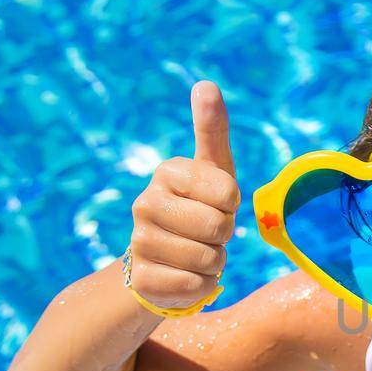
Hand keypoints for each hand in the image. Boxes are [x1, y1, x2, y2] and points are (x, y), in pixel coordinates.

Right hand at [126, 80, 239, 309]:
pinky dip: (202, 286)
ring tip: (198, 253)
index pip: (227, 193)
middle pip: (218, 228)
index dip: (232, 205)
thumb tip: (206, 84)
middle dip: (224, 236)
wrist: (166, 260)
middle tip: (208, 232)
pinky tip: (186, 276)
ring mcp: (139, 242)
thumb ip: (212, 129)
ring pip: (207, 259)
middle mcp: (145, 204)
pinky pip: (195, 286)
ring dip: (214, 262)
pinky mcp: (141, 279)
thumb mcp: (214, 170)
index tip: (218, 203)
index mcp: (167, 173)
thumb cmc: (200, 208)